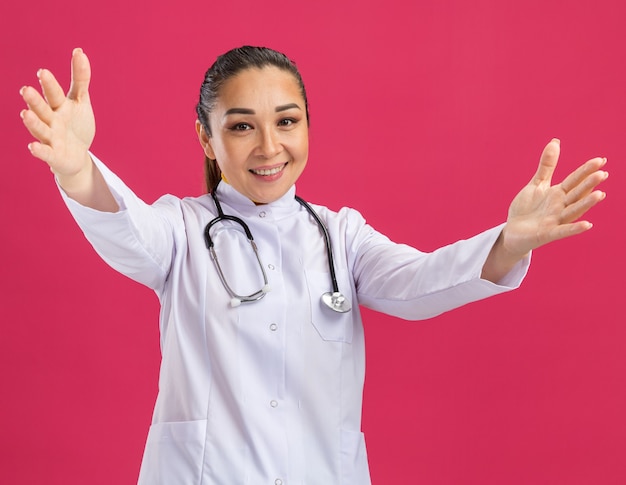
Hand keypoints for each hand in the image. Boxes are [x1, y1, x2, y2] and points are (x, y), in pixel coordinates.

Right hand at [20, 48, 94, 177]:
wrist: (77, 155)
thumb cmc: (77, 125)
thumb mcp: (81, 101)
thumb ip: (80, 79)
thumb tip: (79, 51)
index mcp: (58, 106)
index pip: (54, 93)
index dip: (49, 84)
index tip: (42, 72)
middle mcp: (51, 120)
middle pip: (42, 109)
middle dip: (34, 100)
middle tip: (26, 90)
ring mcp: (50, 138)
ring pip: (40, 129)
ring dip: (33, 122)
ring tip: (25, 114)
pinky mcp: (53, 155)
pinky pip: (45, 153)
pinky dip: (39, 150)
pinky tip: (32, 147)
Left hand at [482, 139, 607, 281]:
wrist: (512, 232)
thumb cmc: (527, 209)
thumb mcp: (537, 184)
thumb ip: (547, 166)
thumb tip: (555, 141)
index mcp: (558, 194)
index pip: (574, 180)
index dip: (586, 171)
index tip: (600, 160)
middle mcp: (560, 207)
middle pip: (576, 194)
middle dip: (588, 184)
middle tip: (602, 173)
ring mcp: (555, 221)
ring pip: (573, 211)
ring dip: (586, 204)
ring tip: (600, 194)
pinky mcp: (547, 234)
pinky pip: (562, 231)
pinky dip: (574, 228)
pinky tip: (587, 225)